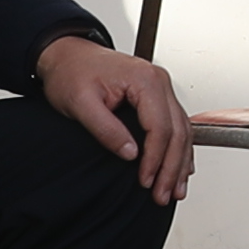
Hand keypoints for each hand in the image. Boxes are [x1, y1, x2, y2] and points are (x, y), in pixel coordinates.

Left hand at [35, 32, 195, 205]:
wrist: (66, 54)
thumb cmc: (71, 72)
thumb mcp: (80, 103)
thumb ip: (106, 129)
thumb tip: (130, 153)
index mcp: (145, 80)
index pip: (160, 127)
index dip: (155, 160)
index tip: (145, 182)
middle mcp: (159, 81)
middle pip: (177, 131)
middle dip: (171, 168)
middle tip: (162, 194)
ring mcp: (160, 87)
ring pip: (182, 129)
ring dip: (179, 162)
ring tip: (174, 189)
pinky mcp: (156, 94)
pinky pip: (176, 124)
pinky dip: (179, 148)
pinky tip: (180, 166)